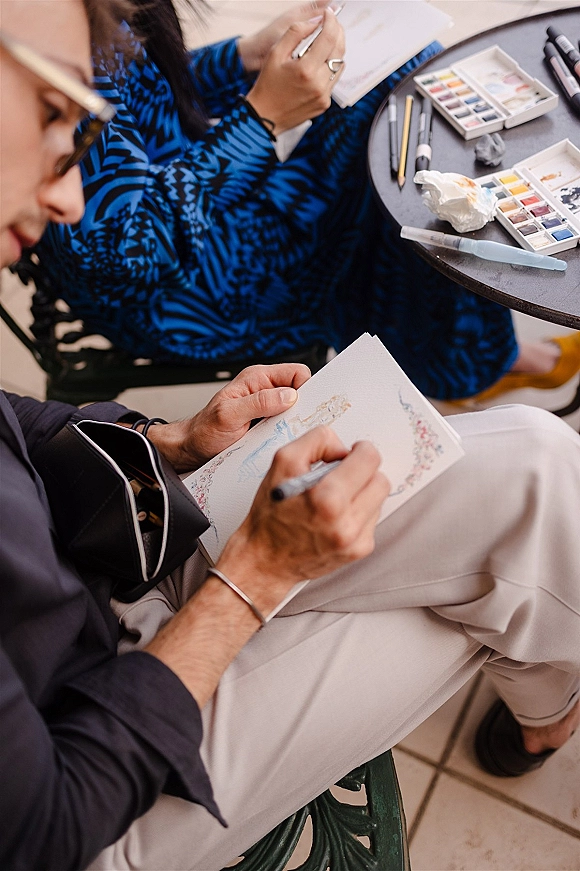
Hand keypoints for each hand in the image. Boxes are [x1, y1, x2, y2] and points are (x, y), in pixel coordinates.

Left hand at [146, 363, 310, 471]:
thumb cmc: (204, 430)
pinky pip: (287, 423)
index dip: (306, 388)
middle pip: (300, 391)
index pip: (296, 373)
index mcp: (257, 378)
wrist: (193, 447)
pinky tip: (279, 439)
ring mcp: (266, 406)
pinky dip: (287, 431)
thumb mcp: (229, 416)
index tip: (305, 408)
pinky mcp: (267, 421)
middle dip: (303, 407)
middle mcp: (264, 389)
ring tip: (283, 433)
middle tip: (296, 424)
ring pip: (296, 409)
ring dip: (294, 422)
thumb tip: (288, 396)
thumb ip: (258, 403)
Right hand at [216, 426, 390, 615]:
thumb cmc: (271, 515)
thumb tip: (343, 448)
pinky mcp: (359, 550)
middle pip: (381, 480)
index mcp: (328, 499)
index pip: (370, 459)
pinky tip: (336, 515)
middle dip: (363, 472)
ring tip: (334, 498)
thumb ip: (317, 442)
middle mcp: (346, 523)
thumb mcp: (283, 463)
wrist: (265, 560)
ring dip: (361, 492)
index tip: (352, 453)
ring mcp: (356, 540)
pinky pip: (372, 518)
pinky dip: (358, 511)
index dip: (361, 450)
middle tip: (342, 475)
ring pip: (379, 499)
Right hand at [244, 7, 345, 134]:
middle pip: (339, 50)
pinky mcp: (324, 103)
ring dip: (335, 51)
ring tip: (325, 44)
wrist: (265, 116)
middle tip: (331, 25)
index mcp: (306, 70)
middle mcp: (318, 84)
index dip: (331, 22)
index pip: (329, 38)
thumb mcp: (275, 53)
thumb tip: (314, 23)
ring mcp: (323, 95)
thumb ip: (295, 33)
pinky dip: (329, 68)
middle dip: (337, 33)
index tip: (329, 15)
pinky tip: (319, 65)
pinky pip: (333, 80)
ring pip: (339, 65)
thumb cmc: (267, 85)